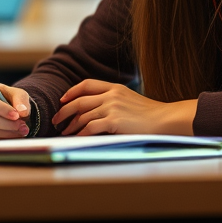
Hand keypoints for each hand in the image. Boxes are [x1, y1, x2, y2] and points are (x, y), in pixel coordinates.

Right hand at [0, 83, 31, 140]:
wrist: (5, 111)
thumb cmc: (8, 99)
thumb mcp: (17, 94)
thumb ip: (20, 99)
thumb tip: (22, 111)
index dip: (0, 108)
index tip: (16, 115)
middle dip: (4, 123)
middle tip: (21, 125)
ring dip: (5, 132)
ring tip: (20, 131)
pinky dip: (0, 139)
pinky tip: (11, 135)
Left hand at [53, 79, 196, 136]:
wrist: (165, 119)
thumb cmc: (150, 114)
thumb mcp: (130, 99)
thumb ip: (113, 100)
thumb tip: (95, 110)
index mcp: (115, 87)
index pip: (87, 84)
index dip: (72, 92)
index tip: (63, 100)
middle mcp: (111, 95)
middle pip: (80, 100)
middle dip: (65, 111)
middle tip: (56, 119)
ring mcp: (112, 107)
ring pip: (83, 115)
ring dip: (71, 125)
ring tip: (65, 132)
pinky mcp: (115, 121)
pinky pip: (91, 127)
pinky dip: (81, 133)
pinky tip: (77, 137)